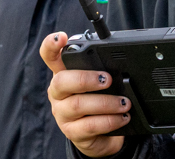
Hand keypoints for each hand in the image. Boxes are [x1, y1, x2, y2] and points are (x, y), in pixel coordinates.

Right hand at [40, 32, 128, 157]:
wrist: (98, 137)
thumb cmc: (97, 103)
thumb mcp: (97, 84)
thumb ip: (101, 71)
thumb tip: (120, 63)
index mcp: (62, 75)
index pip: (50, 56)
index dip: (52, 45)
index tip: (62, 37)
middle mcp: (58, 94)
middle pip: (62, 81)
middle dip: (86, 79)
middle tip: (107, 79)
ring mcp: (62, 114)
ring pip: (78, 105)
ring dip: (106, 103)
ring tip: (124, 103)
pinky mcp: (72, 133)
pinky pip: (90, 126)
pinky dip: (110, 121)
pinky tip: (122, 118)